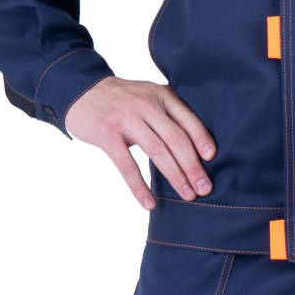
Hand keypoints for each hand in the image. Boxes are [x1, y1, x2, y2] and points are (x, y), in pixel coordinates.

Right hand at [64, 77, 216, 211]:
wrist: (82, 91)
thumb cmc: (123, 100)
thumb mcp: (149, 96)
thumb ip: (169, 113)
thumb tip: (198, 146)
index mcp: (161, 96)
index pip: (188, 120)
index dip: (202, 140)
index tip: (212, 159)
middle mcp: (147, 105)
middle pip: (176, 139)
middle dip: (193, 167)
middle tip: (204, 188)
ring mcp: (126, 119)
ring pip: (157, 152)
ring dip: (175, 177)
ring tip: (186, 195)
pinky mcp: (108, 134)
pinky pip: (128, 166)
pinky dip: (140, 187)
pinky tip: (150, 203)